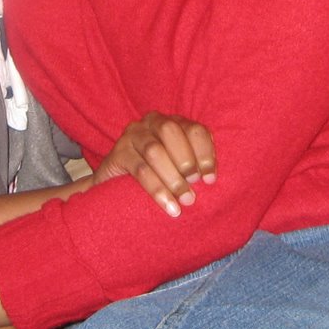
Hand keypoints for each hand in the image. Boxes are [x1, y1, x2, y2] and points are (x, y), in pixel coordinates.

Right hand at [94, 111, 216, 216]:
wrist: (116, 185)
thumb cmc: (157, 175)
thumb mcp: (177, 165)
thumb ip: (193, 163)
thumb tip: (212, 179)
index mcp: (172, 122)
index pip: (194, 129)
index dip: (205, 153)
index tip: (210, 179)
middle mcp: (151, 122)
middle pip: (171, 132)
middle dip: (186, 160)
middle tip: (194, 185)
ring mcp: (131, 135)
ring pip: (154, 151)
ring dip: (173, 178)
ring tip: (185, 200)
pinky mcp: (117, 153)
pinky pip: (139, 170)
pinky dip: (157, 189)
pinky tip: (169, 206)